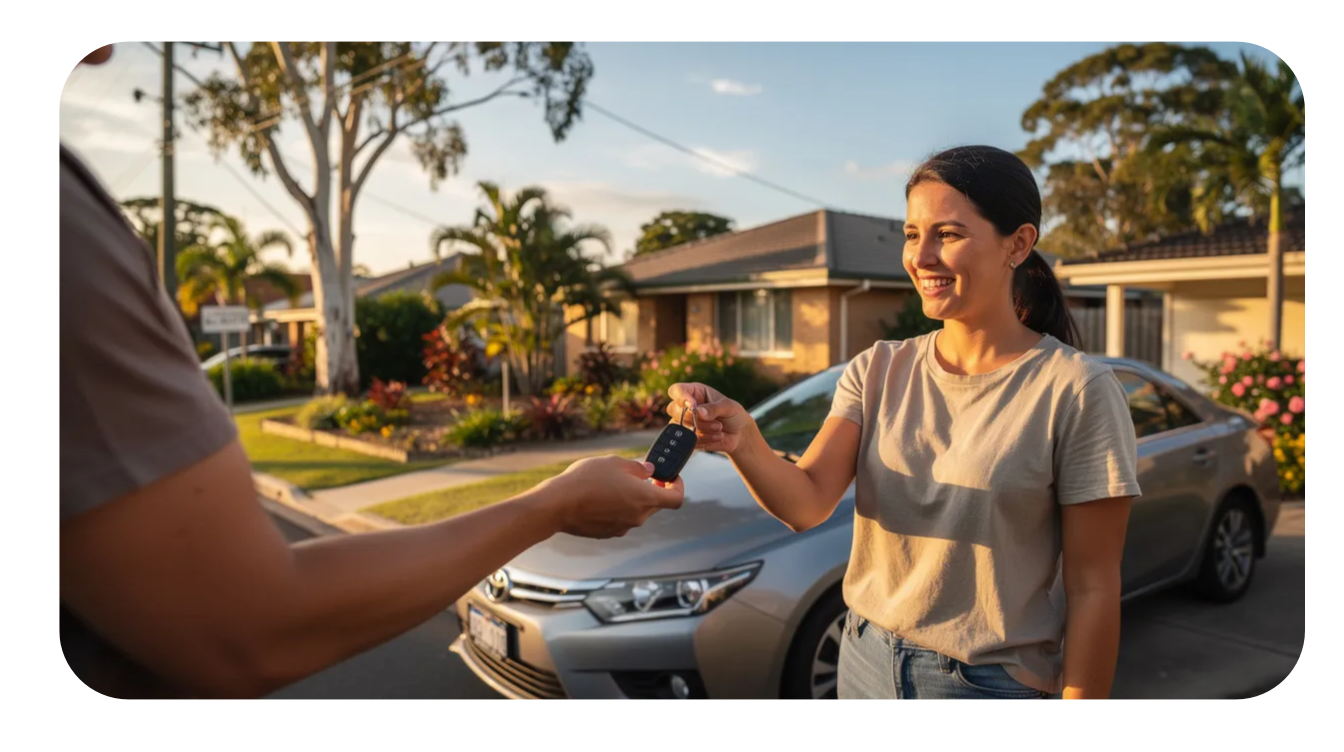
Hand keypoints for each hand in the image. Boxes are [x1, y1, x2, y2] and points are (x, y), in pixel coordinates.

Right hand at [539, 455, 684, 538]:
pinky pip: (621, 519)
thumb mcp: (614, 463)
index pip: (676, 499)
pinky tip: (600, 497)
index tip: (670, 477)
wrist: (557, 505)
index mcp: (645, 498)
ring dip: (632, 498)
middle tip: (640, 475)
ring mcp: (623, 527)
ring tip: (612, 483)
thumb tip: (649, 471)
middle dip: (652, 489)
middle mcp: (638, 517)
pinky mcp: (608, 533)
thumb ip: (637, 468)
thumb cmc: (586, 480)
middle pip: (656, 505)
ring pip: (637, 512)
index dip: (677, 486)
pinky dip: (618, 508)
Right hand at [666, 382, 753, 453]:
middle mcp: (686, 406)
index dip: (680, 397)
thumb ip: (714, 408)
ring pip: (680, 427)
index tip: (693, 405)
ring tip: (719, 429)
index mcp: (694, 392)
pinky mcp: (688, 438)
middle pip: (673, 409)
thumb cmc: (733, 415)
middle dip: (694, 418)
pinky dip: (704, 440)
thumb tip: (699, 412)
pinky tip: (716, 436)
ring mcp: (685, 423)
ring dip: (702, 430)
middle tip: (716, 422)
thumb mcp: (729, 406)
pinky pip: (688, 440)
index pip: (676, 390)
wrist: (739, 434)